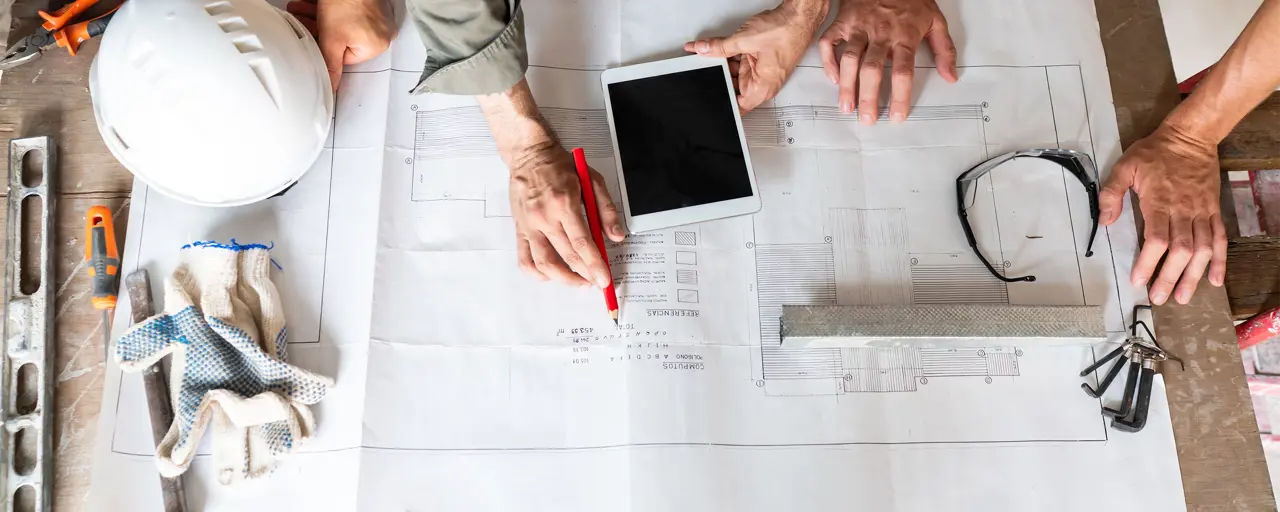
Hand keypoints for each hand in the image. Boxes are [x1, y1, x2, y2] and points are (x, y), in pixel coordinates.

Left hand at [287, 0, 392, 91]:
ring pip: (343, 24)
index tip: (312, 34)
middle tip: (302, 17)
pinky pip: (350, 12)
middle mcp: (382, 33)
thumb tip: (333, 88)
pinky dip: (332, 9)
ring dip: (319, 17)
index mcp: (376, 46)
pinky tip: (315, 2)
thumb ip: (331, 65)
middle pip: (342, 39)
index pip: (343, 56)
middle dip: (318, 29)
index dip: (323, 45)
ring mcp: (378, 17)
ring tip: (303, 7)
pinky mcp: (372, 4)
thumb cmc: (347, 1)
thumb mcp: (331, 39)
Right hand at [508, 144, 625, 287]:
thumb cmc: (560, 166)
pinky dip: (538, 273)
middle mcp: (544, 217)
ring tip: (578, 282)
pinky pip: (524, 259)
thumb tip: (616, 235)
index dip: (595, 265)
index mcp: (564, 204)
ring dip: (563, 279)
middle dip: (585, 275)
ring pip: (544, 264)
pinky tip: (552, 275)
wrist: (530, 155)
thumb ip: (607, 209)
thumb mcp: (592, 180)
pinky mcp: (520, 229)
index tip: (604, 278)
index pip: (582, 243)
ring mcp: (529, 225)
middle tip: (596, 282)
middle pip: (566, 256)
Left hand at [683, 0, 827, 112]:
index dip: (723, 103)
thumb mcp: (744, 39)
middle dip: (718, 77)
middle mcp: (764, 82)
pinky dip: (729, 55)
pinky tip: (716, 48)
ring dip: (722, 64)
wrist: (799, 16)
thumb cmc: (786, 30)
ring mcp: (761, 70)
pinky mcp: (760, 60)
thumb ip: (720, 47)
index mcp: (764, 86)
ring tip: (708, 54)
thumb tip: (703, 50)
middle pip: (733, 87)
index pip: (739, 106)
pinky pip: (740, 62)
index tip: (710, 97)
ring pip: (734, 73)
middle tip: (704, 68)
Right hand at [818, 0, 956, 123]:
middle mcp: (880, 33)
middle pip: (872, 69)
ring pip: (849, 59)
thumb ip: (944, 49)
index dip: (899, 95)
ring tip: (846, 107)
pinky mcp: (844, 22)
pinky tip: (832, 78)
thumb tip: (950, 76)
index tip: (897, 115)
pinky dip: (828, 61)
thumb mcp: (935, 20)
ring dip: (846, 85)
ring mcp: (859, 27)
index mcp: (904, 35)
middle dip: (868, 97)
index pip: (902, 71)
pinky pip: (829, 42)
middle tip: (867, 119)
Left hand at [1099, 124, 1225, 305]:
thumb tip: (1105, 220)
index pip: (1156, 239)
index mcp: (1160, 203)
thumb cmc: (1155, 152)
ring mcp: (1201, 212)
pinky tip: (1216, 279)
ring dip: (1194, 275)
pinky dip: (1219, 260)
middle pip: (1180, 250)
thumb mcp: (1125, 166)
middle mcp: (1184, 211)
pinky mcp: (1213, 210)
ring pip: (1202, 249)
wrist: (1191, 136)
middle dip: (1170, 277)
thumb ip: (1112, 193)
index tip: (1138, 280)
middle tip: (1159, 298)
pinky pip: (1219, 238)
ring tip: (1183, 296)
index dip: (1148, 262)